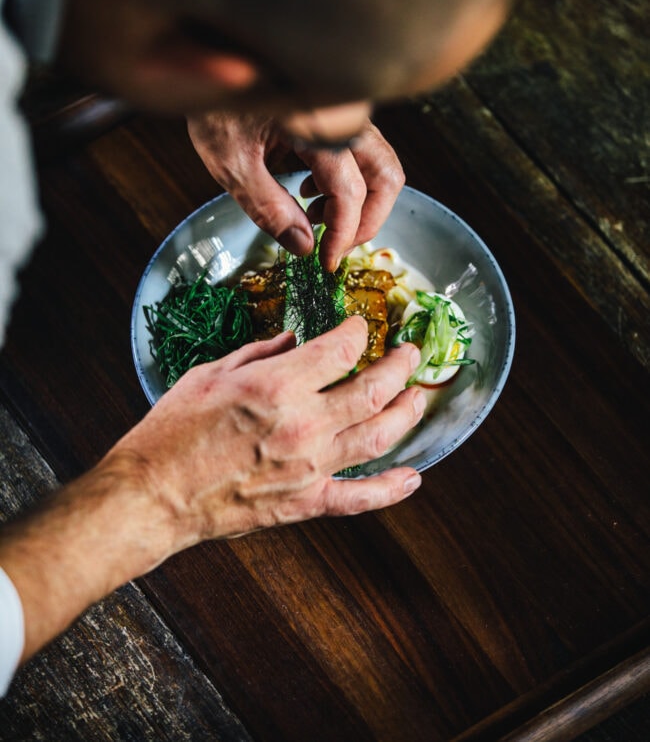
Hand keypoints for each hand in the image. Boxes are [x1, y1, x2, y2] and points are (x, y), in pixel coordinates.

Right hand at [115, 316, 423, 549]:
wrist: (154, 494)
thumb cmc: (173, 431)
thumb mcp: (212, 373)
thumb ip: (260, 353)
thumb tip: (292, 341)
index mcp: (278, 385)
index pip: (342, 350)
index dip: (358, 333)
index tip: (359, 328)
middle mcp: (304, 424)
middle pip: (374, 390)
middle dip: (400, 366)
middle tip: (410, 354)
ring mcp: (310, 467)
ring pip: (379, 436)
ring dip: (407, 413)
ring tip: (419, 397)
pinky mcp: (306, 502)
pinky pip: (360, 498)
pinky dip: (390, 490)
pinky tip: (412, 478)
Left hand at [187, 112, 404, 270]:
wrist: (211, 60)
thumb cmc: (216, 101)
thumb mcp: (230, 160)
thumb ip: (267, 206)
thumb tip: (304, 246)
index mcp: (318, 126)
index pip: (350, 192)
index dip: (343, 235)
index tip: (325, 263)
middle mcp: (342, 116)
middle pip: (386, 176)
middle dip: (367, 220)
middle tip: (335, 247)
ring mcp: (344, 115)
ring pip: (379, 166)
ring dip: (357, 204)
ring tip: (314, 220)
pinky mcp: (337, 117)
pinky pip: (362, 156)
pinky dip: (346, 184)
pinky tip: (307, 193)